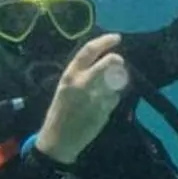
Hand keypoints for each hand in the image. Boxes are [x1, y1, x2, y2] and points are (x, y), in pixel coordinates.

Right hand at [35, 34, 126, 163]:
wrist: (58, 140)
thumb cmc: (59, 112)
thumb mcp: (65, 88)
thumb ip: (81, 75)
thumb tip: (102, 63)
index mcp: (70, 75)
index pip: (89, 50)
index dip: (105, 41)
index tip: (116, 38)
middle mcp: (83, 83)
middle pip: (109, 63)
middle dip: (117, 60)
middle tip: (119, 61)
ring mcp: (95, 98)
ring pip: (115, 83)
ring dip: (115, 84)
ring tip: (106, 90)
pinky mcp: (104, 111)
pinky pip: (115, 99)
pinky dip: (113, 99)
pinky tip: (103, 106)